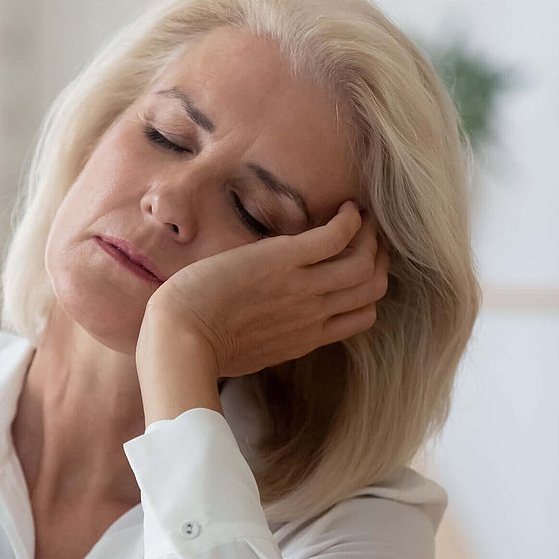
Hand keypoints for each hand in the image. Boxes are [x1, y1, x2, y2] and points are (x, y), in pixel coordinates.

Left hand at [142, 201, 388, 378]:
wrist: (180, 337)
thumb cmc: (199, 345)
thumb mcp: (251, 350)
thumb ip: (275, 335)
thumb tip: (274, 321)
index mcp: (306, 338)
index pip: (361, 317)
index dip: (367, 290)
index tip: (359, 268)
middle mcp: (313, 315)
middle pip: (372, 288)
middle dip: (378, 258)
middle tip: (367, 236)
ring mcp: (302, 288)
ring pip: (363, 263)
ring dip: (370, 235)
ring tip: (360, 217)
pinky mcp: (284, 262)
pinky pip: (337, 237)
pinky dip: (350, 220)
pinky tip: (344, 208)